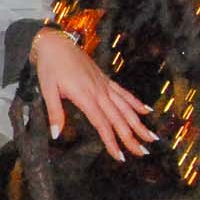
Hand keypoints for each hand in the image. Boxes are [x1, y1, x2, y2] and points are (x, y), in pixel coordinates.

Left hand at [30, 28, 157, 160]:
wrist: (55, 43)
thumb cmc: (49, 66)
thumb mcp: (47, 89)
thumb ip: (54, 112)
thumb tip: (56, 135)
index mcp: (85, 96)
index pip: (102, 124)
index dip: (112, 141)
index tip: (120, 156)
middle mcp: (99, 92)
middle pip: (118, 118)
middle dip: (131, 137)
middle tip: (143, 153)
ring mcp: (104, 85)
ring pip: (125, 107)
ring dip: (139, 123)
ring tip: (151, 137)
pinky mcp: (105, 79)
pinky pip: (123, 93)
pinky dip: (135, 102)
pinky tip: (146, 111)